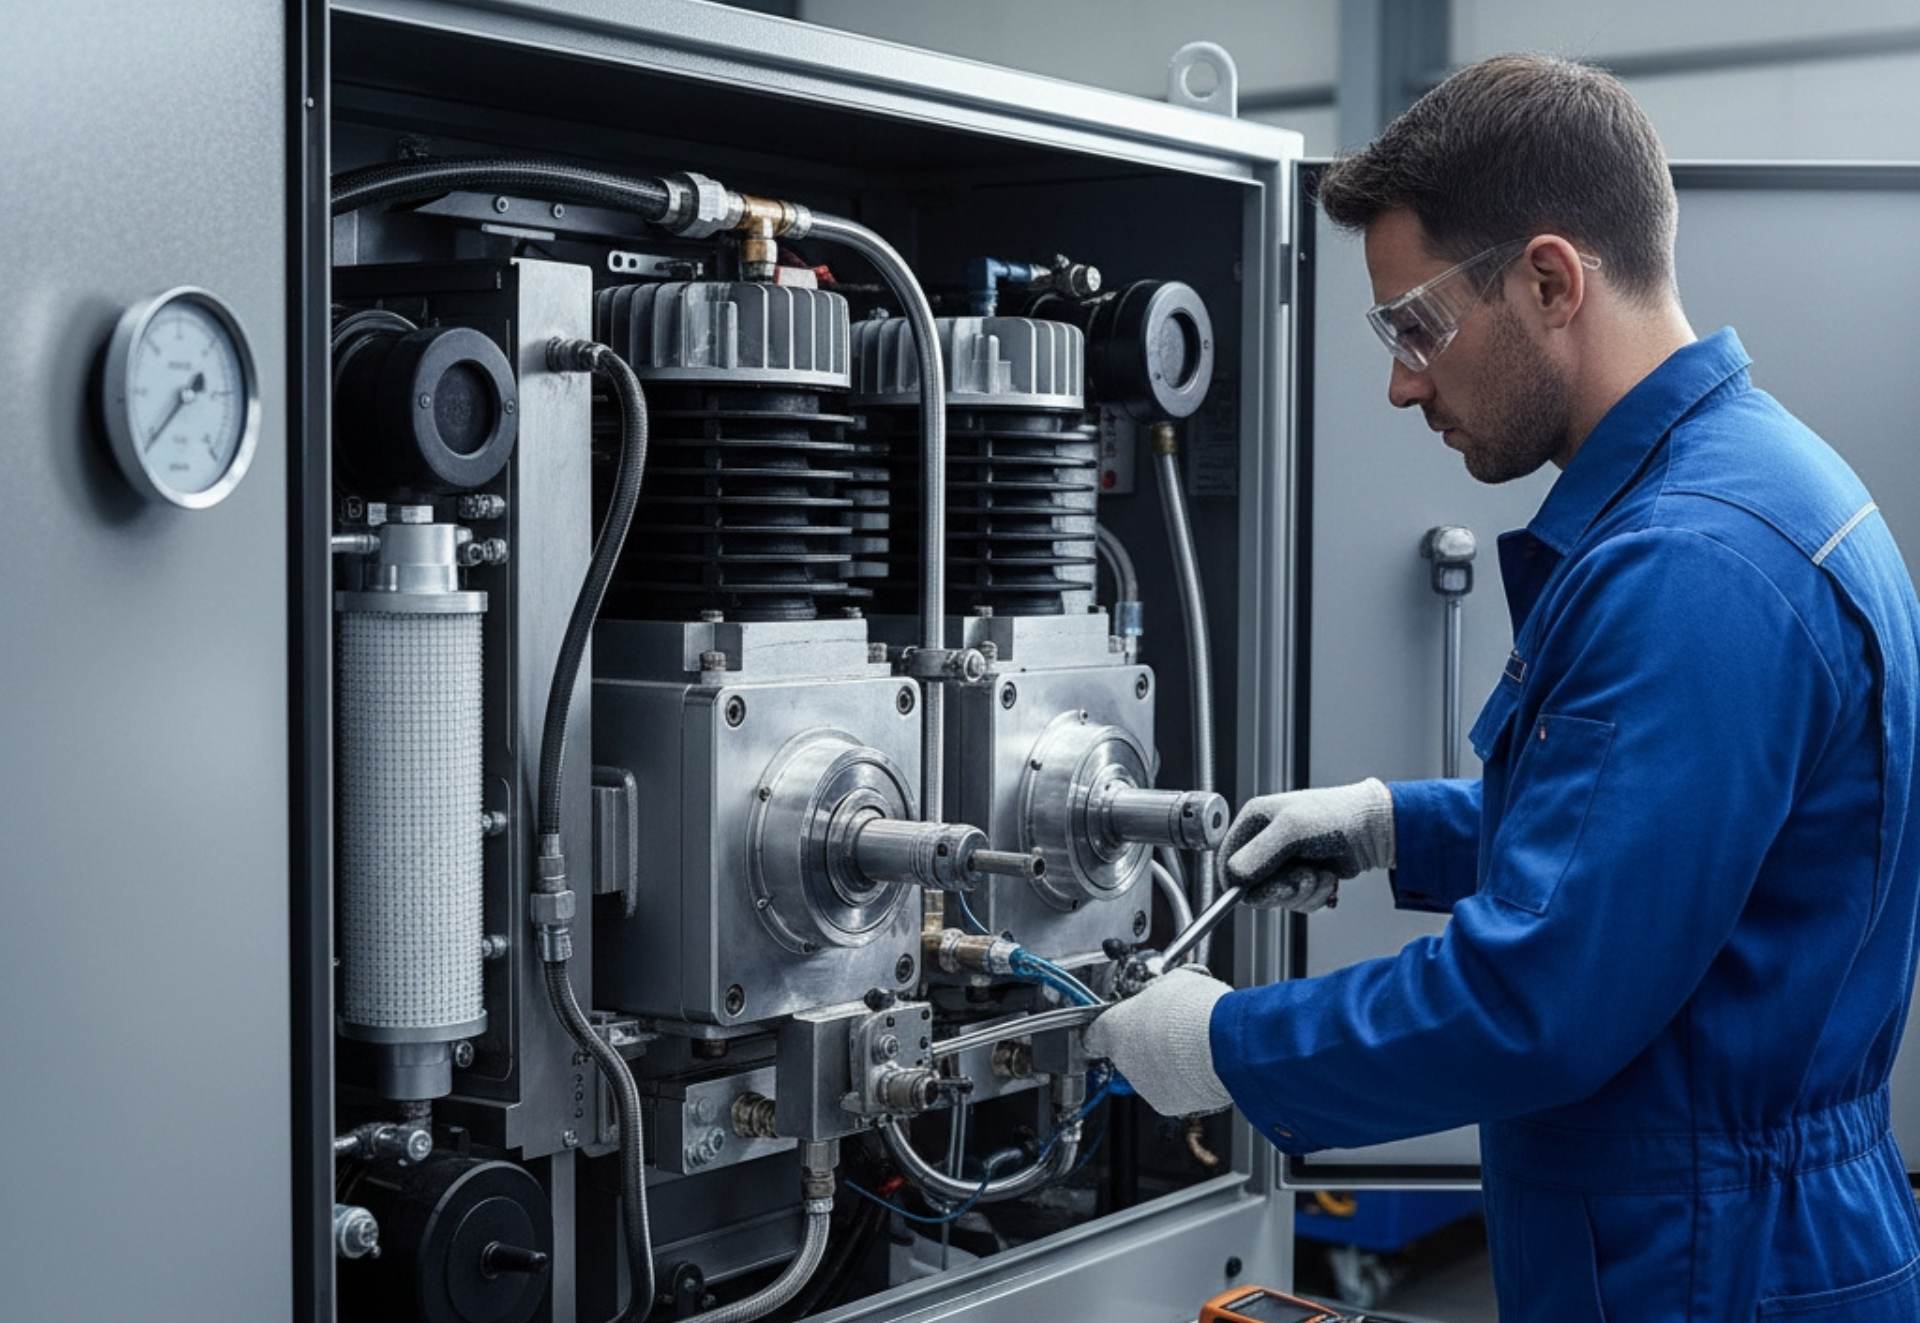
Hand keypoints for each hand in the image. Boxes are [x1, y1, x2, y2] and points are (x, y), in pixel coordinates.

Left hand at [1082, 967, 1233, 1116]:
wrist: (1224, 1043)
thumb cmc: (1197, 1010)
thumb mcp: (1174, 981)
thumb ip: (1158, 990)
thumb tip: (1164, 989)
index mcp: (1115, 1027)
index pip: (1095, 1032)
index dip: (1111, 1026)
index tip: (1121, 1023)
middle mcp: (1123, 1060)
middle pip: (1127, 1052)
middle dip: (1147, 1042)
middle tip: (1173, 1029)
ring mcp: (1143, 1085)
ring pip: (1149, 1073)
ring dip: (1166, 1062)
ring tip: (1193, 1046)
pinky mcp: (1166, 1104)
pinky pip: (1171, 1089)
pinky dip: (1184, 1081)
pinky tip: (1200, 1064)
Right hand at [1224, 778, 1394, 909]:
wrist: (1374, 830)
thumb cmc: (1334, 818)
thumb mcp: (1292, 831)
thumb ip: (1259, 854)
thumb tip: (1233, 877)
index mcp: (1254, 821)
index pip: (1227, 860)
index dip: (1235, 882)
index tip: (1251, 894)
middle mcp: (1264, 842)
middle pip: (1251, 886)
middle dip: (1280, 889)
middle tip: (1302, 880)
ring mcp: (1283, 862)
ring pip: (1275, 898)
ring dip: (1302, 893)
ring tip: (1321, 875)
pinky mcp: (1301, 877)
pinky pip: (1296, 902)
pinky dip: (1314, 897)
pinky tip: (1328, 879)